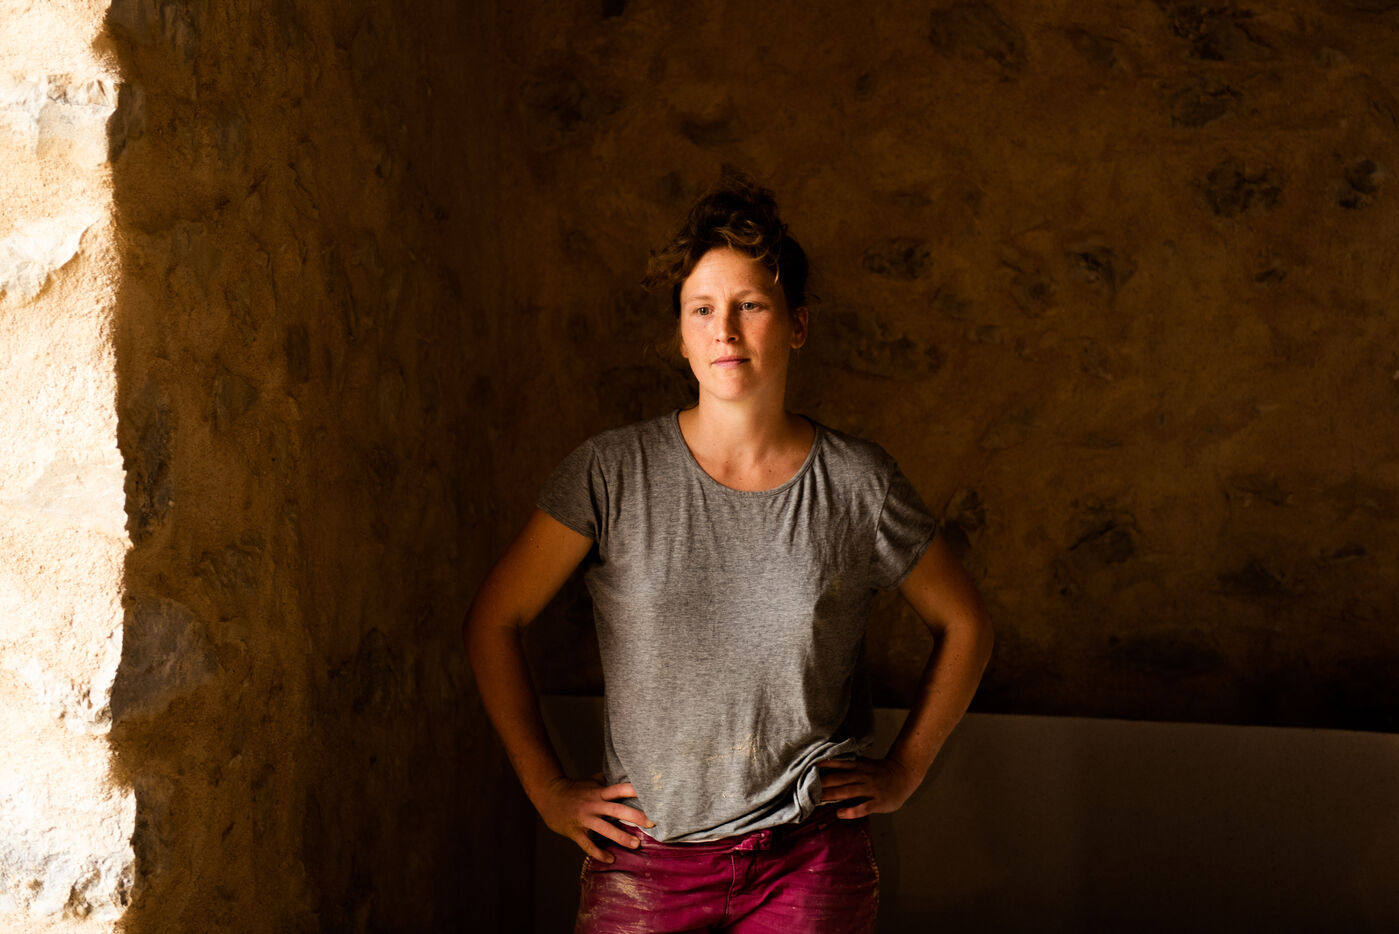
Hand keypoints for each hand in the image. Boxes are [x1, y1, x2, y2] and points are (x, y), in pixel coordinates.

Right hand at [535, 773, 653, 862]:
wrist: (549, 796)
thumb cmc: (574, 789)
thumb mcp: (591, 781)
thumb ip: (608, 779)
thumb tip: (627, 772)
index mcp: (598, 791)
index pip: (619, 789)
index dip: (633, 790)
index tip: (650, 795)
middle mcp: (593, 804)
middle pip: (617, 810)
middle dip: (635, 816)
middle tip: (652, 823)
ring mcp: (584, 819)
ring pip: (605, 829)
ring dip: (621, 837)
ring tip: (636, 845)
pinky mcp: (575, 832)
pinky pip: (588, 845)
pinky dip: (599, 853)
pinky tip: (611, 859)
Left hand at [816, 756, 921, 818]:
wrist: (904, 774)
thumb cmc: (880, 772)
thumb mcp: (865, 765)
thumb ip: (849, 767)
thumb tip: (828, 767)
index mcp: (858, 766)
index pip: (838, 764)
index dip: (824, 766)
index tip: (808, 769)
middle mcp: (862, 776)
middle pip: (839, 779)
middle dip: (823, 783)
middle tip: (806, 788)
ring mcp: (870, 789)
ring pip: (848, 791)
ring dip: (832, 795)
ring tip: (818, 799)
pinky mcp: (878, 802)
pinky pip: (863, 807)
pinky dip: (851, 810)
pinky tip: (840, 813)